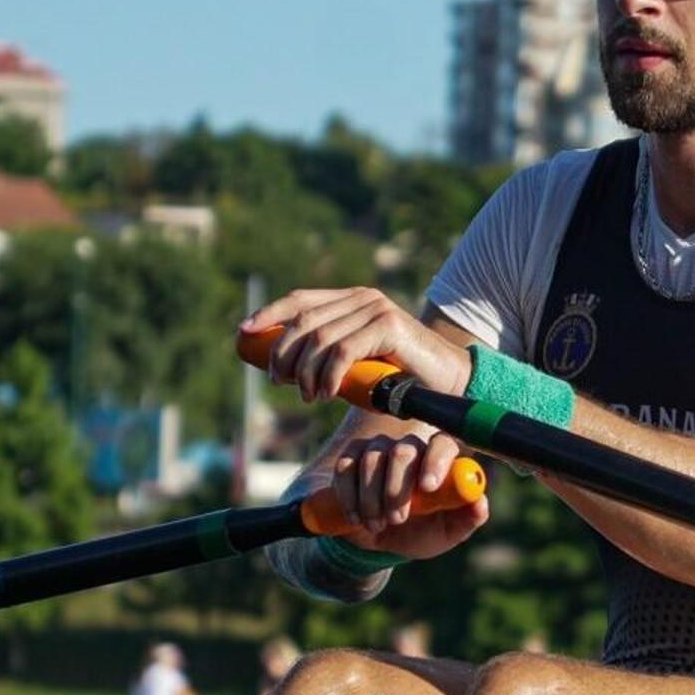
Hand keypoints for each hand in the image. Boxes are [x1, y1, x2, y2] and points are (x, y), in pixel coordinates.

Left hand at [245, 287, 472, 405]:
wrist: (450, 382)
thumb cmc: (401, 377)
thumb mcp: (358, 363)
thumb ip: (329, 356)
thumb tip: (283, 367)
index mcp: (352, 299)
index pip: (300, 300)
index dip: (268, 314)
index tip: (244, 333)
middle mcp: (362, 297)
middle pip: (303, 321)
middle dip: (282, 354)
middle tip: (281, 383)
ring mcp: (376, 309)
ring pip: (319, 339)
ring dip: (305, 373)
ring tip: (308, 397)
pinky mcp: (388, 326)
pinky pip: (342, 351)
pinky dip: (327, 376)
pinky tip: (325, 394)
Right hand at [323, 427, 493, 559]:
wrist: (383, 539)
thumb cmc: (423, 531)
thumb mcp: (448, 532)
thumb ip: (467, 518)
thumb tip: (481, 503)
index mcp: (441, 459)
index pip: (443, 444)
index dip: (435, 461)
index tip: (427, 488)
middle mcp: (411, 447)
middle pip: (402, 452)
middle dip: (396, 489)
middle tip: (397, 520)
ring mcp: (379, 448)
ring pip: (371, 459)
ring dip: (371, 498)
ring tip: (377, 525)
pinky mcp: (351, 457)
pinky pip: (345, 466)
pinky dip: (348, 493)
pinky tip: (355, 517)